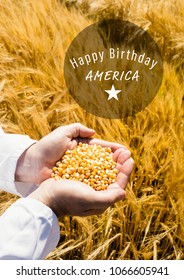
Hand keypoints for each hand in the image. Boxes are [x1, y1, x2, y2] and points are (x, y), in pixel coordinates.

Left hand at [15, 123, 129, 184]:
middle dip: (117, 160)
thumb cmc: (47, 146)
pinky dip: (102, 182)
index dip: (113, 149)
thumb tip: (94, 132)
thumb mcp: (62, 132)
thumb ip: (77, 129)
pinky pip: (92, 181)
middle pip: (104, 160)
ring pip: (100, 171)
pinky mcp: (76, 181)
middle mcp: (84, 161)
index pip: (101, 148)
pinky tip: (112, 182)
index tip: (125, 151)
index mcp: (82, 148)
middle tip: (129, 160)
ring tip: (125, 170)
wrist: (32, 163)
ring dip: (113, 171)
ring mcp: (81, 172)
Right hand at [28, 155, 133, 216]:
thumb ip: (107, 198)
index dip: (125, 172)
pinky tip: (103, 153)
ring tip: (118, 150)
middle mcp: (97, 194)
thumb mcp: (88, 199)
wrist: (46, 197)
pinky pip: (95, 169)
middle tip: (126, 151)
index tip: (130, 159)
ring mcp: (89, 187)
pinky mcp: (81, 180)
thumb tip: (124, 192)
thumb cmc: (67, 198)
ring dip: (112, 161)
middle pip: (113, 178)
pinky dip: (100, 161)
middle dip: (120, 164)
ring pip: (105, 172)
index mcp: (101, 201)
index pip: (118, 185)